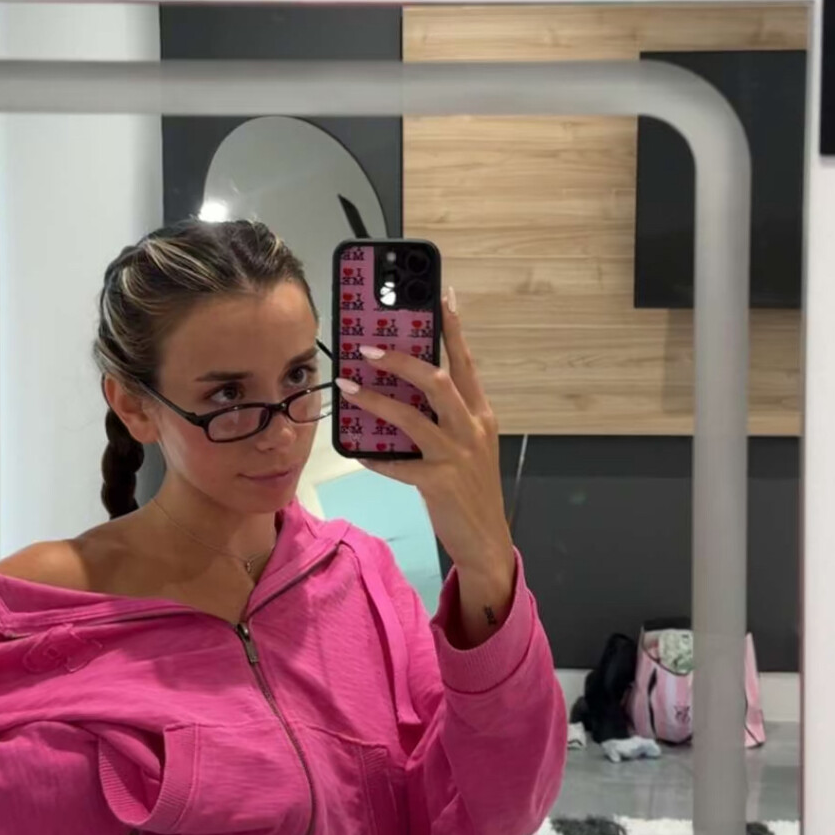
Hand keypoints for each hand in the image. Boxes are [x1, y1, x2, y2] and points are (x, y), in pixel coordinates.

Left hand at [335, 290, 513, 584]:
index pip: (465, 362)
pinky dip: (376, 458)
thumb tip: (405, 390)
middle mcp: (471, 429)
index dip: (453, 328)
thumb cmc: (471, 488)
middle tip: (367, 348)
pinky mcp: (439, 483)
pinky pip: (399, 465)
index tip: (442, 295)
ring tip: (348, 388)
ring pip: (412, 417)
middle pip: (437, 380)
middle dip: (401, 360)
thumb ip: (447, 417)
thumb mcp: (469, 445)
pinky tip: (358, 452)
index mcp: (480, 414)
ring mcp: (456, 455)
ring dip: (376, 401)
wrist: (486, 539)